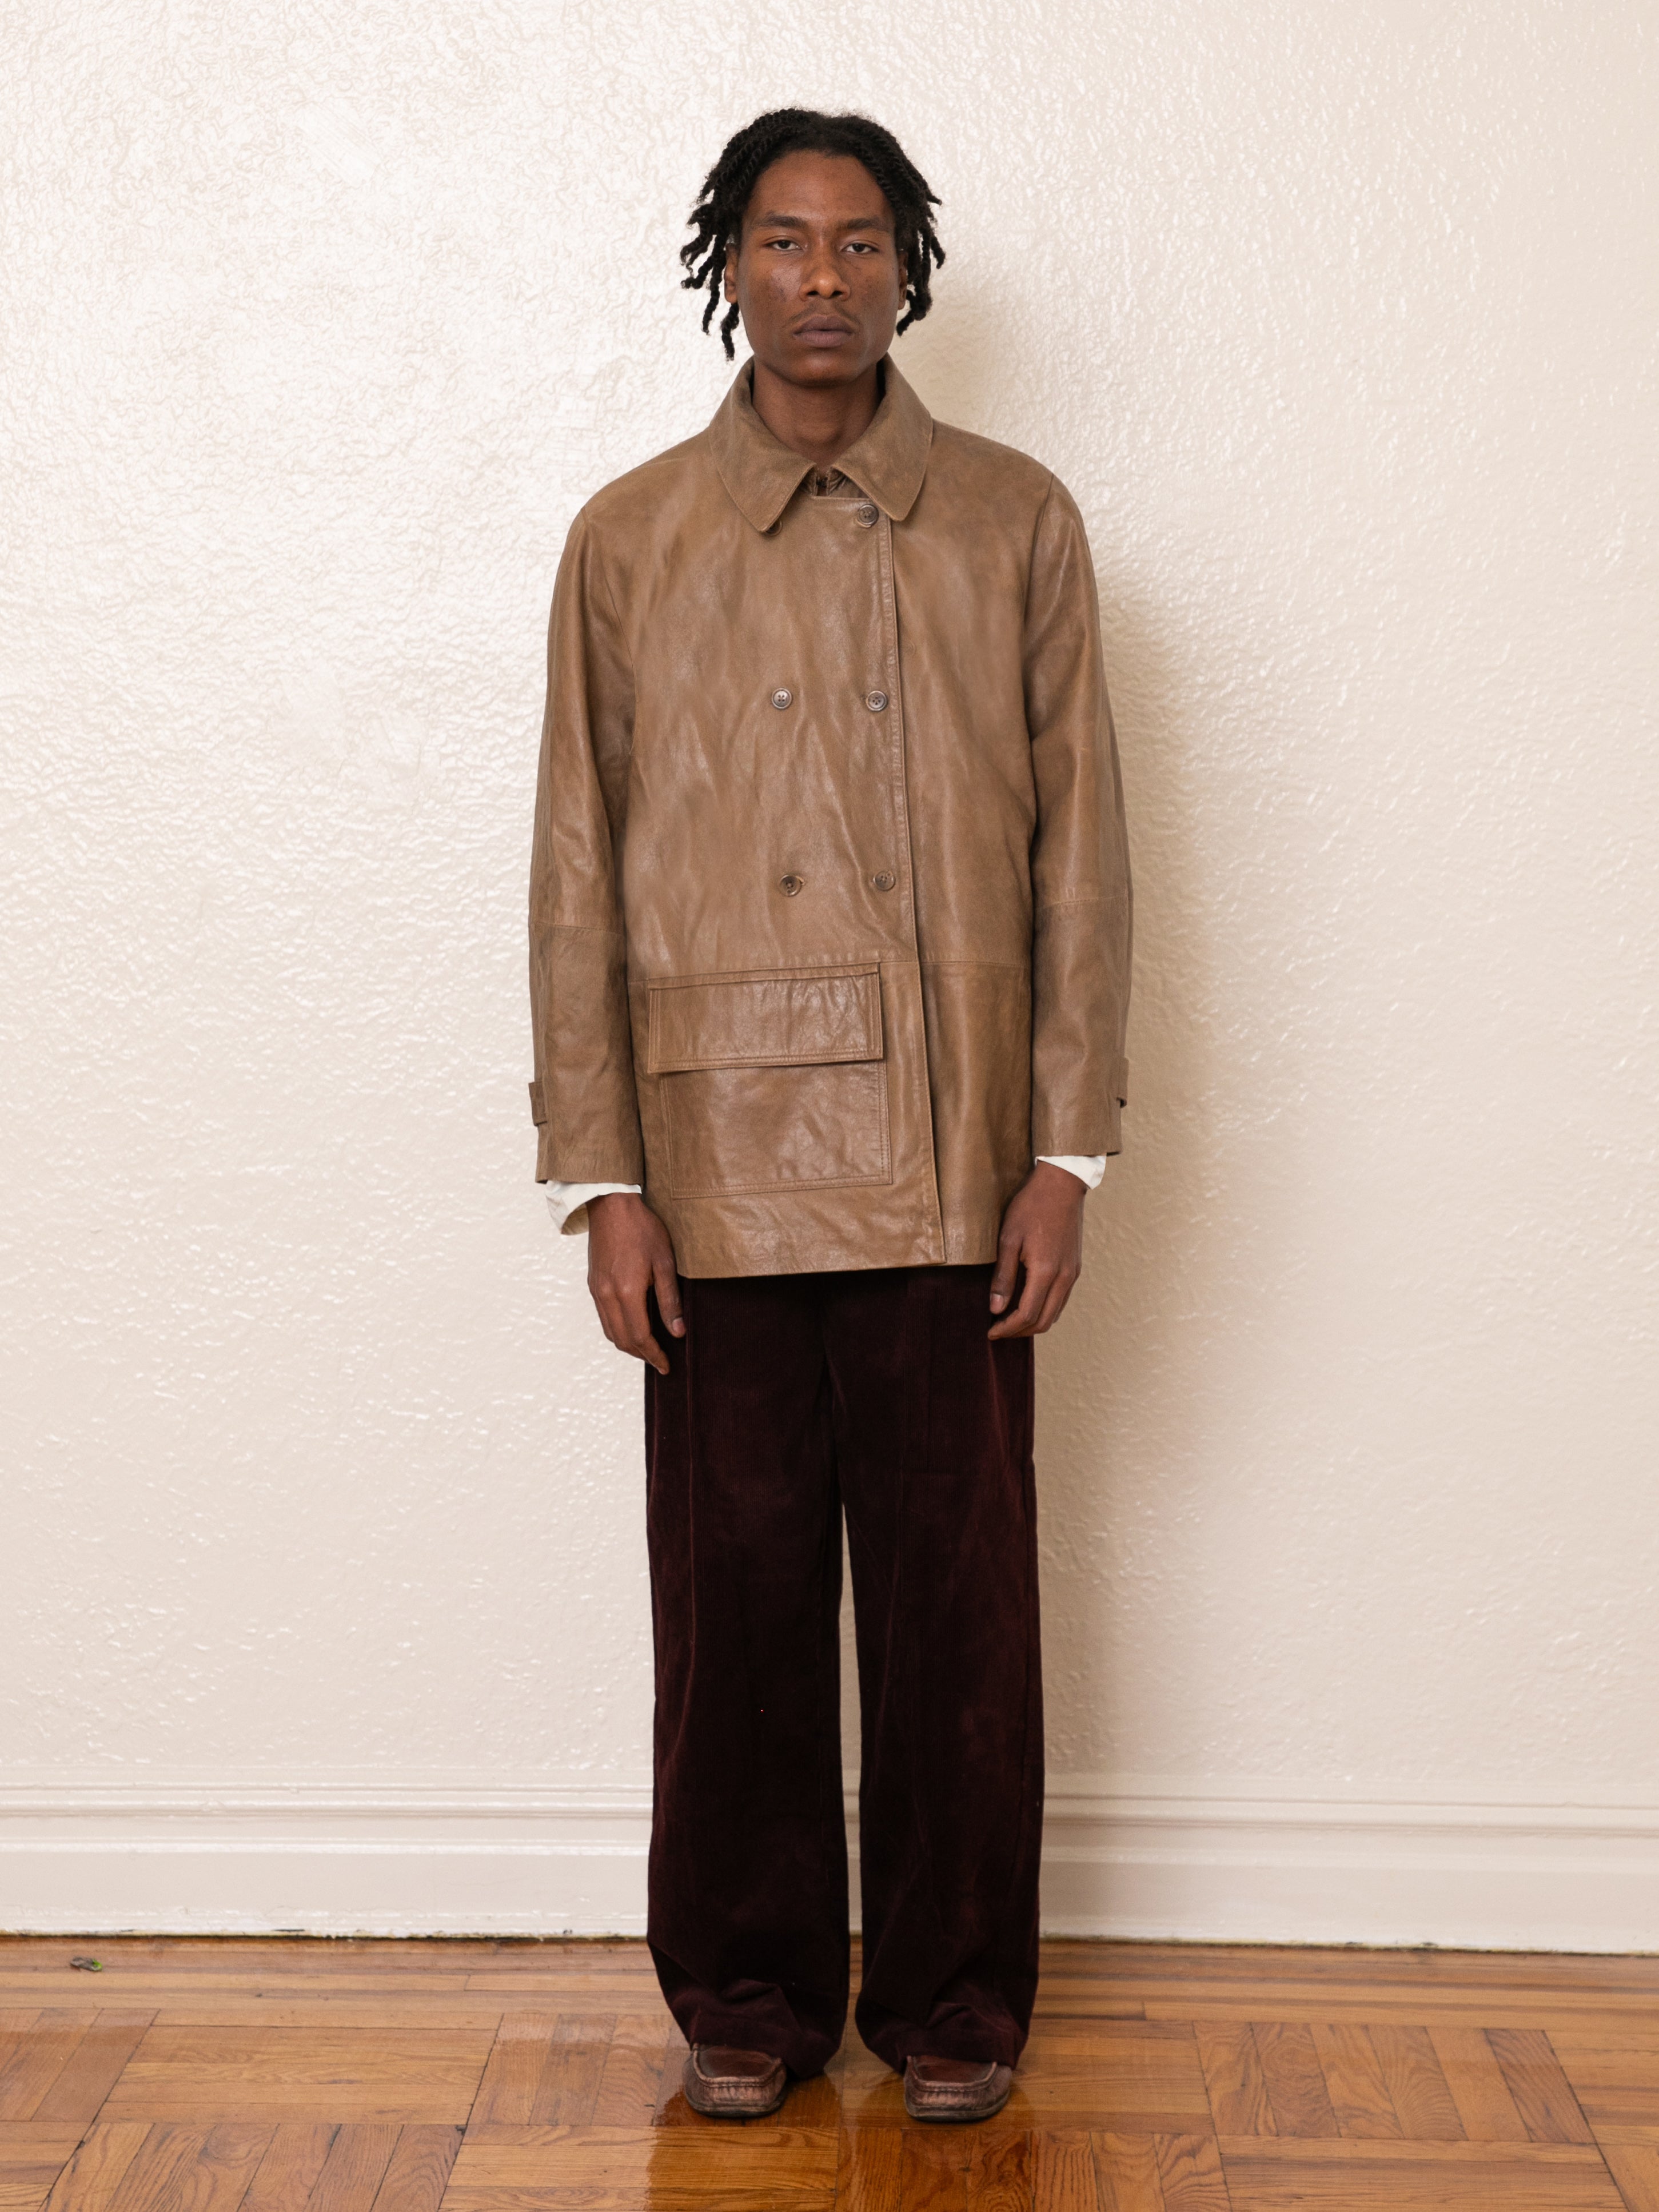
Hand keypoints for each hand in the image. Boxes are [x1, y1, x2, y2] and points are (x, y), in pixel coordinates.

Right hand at [586, 1193, 684, 1374]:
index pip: (640, 1337)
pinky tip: (632, 1327)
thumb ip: (670, 1300)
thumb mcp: (665, 1262)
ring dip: (628, 1345)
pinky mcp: (593, 1284)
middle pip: (622, 1339)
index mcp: (627, 1292)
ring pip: (610, 1331)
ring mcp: (596, 1291)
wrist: (612, 1206)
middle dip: (642, 1355)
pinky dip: (618, 1330)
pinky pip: (604, 1318)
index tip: (667, 1365)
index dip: (655, 1355)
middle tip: (660, 1361)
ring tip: (648, 1349)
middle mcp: (607, 1296)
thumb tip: (677, 1331)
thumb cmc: (643, 1229)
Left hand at [987, 1162, 1085, 1338]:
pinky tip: (1028, 1303)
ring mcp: (1073, 1274)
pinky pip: (1061, 1300)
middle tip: (998, 1329)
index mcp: (1046, 1272)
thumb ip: (1003, 1277)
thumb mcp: (1008, 1240)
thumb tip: (995, 1308)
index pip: (1026, 1315)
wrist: (1061, 1185)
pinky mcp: (1075, 1268)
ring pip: (1055, 1313)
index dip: (1006, 1328)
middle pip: (1043, 1321)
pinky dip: (1044, 1309)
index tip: (990, 1331)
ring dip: (1033, 1322)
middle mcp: (1064, 1278)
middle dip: (1019, 1331)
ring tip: (1009, 1319)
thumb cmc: (1031, 1207)